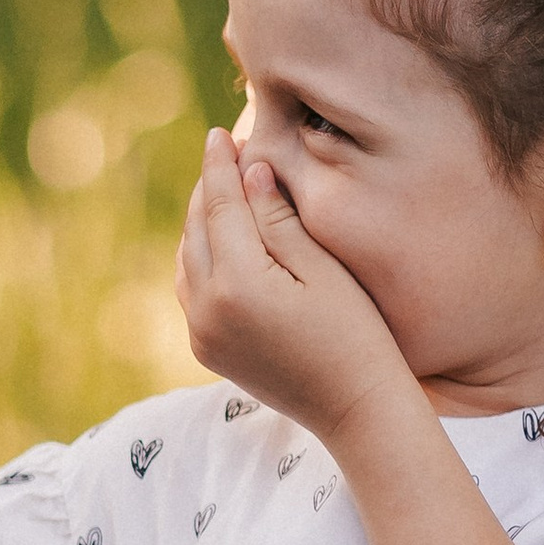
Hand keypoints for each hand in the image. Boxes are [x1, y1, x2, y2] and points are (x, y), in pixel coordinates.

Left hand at [174, 129, 415, 444]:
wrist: (356, 410)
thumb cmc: (356, 333)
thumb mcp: (323, 268)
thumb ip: (278, 219)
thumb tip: (248, 172)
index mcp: (237, 283)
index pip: (220, 206)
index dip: (220, 167)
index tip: (220, 133)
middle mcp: (206, 309)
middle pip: (196, 229)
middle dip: (208, 189)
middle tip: (224, 154)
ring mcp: (201, 333)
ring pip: (187, 259)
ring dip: (200, 222)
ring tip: (222, 190)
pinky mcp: (206, 350)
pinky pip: (190, 289)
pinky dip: (199, 257)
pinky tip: (218, 240)